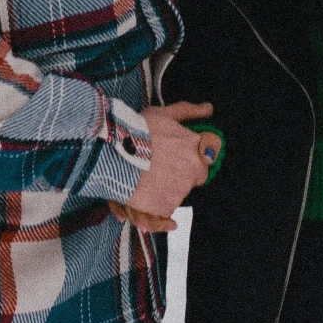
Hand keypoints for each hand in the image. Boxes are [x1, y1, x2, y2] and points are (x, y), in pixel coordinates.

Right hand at [112, 101, 218, 233]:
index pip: (209, 152)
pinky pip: (165, 213)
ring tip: (144, 179)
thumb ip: (189, 112)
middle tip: (158, 166)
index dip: (193, 153)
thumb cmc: (137, 130)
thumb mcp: (164, 114)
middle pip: (195, 176)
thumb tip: (209, 108)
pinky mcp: (166, 208)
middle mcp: (194, 171)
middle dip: (181, 173)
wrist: (114, 153)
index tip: (178, 153)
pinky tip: (142, 197)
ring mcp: (181, 191)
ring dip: (166, 189)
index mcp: (196, 147)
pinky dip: (156, 210)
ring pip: (178, 193)